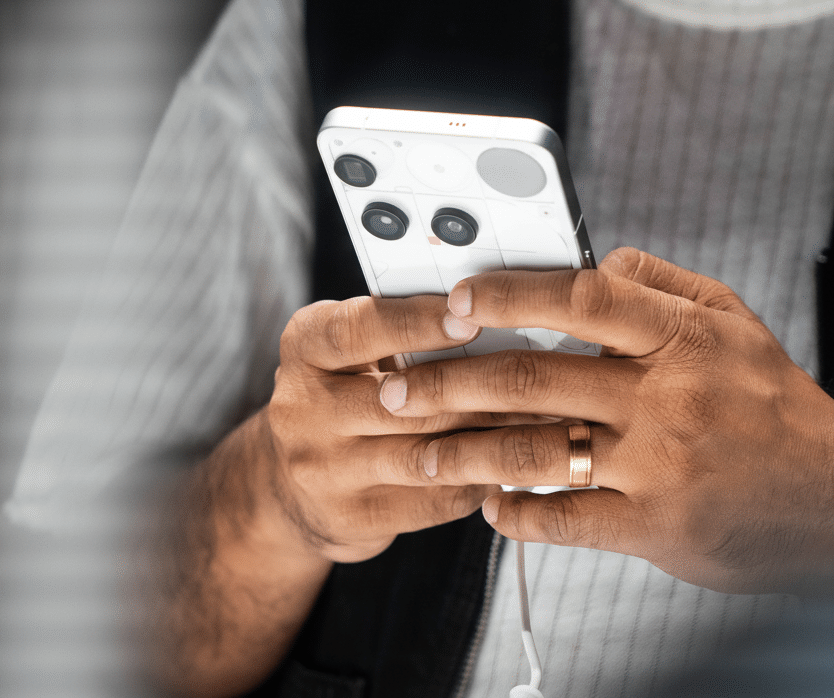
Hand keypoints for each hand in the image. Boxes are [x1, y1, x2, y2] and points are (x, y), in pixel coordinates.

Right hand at [262, 294, 539, 562]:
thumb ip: (406, 332)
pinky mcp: (349, 517)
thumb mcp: (357, 352)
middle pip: (401, 398)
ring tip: (541, 423)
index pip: (359, 328)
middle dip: (477, 388)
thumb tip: (496, 316)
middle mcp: (301, 407)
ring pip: (423, 454)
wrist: (292, 488)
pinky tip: (510, 466)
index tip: (471, 317)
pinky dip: (477, 482)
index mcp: (305, 346)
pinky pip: (430, 500)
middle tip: (541, 378)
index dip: (417, 322)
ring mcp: (321, 469)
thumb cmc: (349, 396)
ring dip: (489, 439)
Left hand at [378, 248, 833, 596]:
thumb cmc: (778, 405)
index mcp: (681, 337)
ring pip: (534, 451)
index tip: (453, 299)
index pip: (581, 297)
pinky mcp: (655, 527)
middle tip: (396, 386)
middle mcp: (665, 397)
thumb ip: (662, 284)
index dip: (508, 293)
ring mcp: (658, 465)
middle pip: (534, 376)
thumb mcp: (735, 322)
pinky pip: (564, 518)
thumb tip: (596, 258)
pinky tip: (486, 505)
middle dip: (449, 381)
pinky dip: (515, 514)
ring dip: (464, 451)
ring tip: (418, 449)